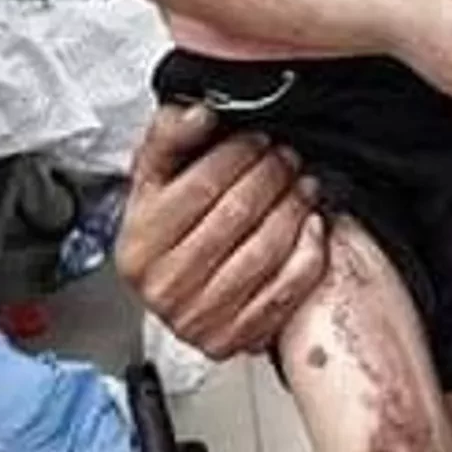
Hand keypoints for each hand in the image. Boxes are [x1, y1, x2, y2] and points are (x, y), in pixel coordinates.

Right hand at [113, 106, 327, 358]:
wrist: (171, 286)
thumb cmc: (165, 226)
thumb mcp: (153, 178)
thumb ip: (169, 136)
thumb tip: (198, 113)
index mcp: (138, 243)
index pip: (199, 187)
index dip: (237, 155)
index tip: (258, 137)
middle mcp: (163, 285)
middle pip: (236, 216)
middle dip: (270, 176)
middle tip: (287, 157)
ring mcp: (197, 318)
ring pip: (264, 251)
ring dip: (294, 208)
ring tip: (303, 183)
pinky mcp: (231, 339)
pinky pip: (285, 291)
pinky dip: (308, 253)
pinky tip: (312, 226)